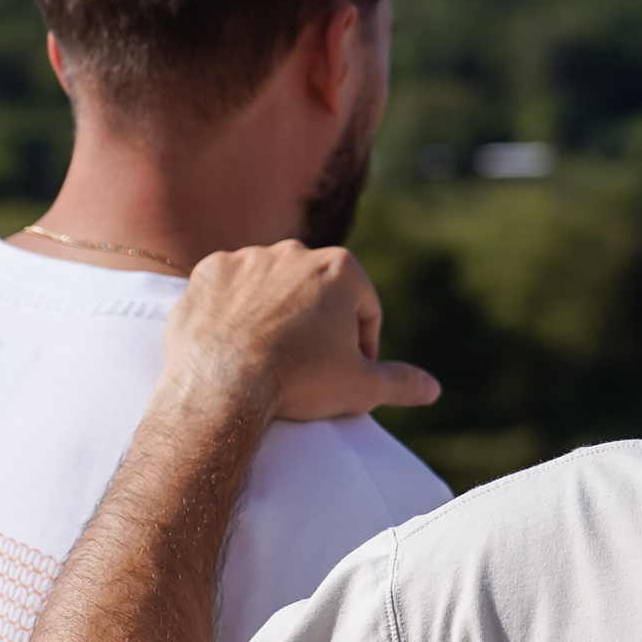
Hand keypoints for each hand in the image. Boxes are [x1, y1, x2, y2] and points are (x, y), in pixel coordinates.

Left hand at [164, 242, 439, 422]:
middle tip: (306, 366)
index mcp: (340, 268)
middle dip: (317, 325)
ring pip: (272, 287)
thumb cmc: (298, 381)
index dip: (361, 346)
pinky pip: (229, 289)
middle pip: (318, 293)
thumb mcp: (361, 387)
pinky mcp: (208, 271)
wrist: (221, 386)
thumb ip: (400, 382)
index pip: (364, 309)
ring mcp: (248, 258)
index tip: (345, 373)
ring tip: (268, 354)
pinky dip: (234, 310)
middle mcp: (295, 251)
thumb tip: (433, 389)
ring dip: (275, 313)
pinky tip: (234, 341)